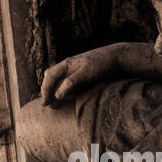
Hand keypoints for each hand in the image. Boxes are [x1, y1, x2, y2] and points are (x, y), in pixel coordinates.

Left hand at [40, 42, 157, 105]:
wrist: (116, 56)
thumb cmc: (102, 69)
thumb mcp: (85, 76)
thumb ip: (74, 85)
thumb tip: (63, 98)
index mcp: (68, 64)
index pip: (50, 73)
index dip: (44, 87)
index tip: (45, 101)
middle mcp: (69, 63)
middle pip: (49, 74)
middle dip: (44, 90)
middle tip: (45, 104)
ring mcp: (76, 65)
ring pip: (54, 75)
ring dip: (49, 90)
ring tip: (49, 103)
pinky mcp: (85, 70)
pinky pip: (69, 80)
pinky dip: (62, 89)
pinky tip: (59, 96)